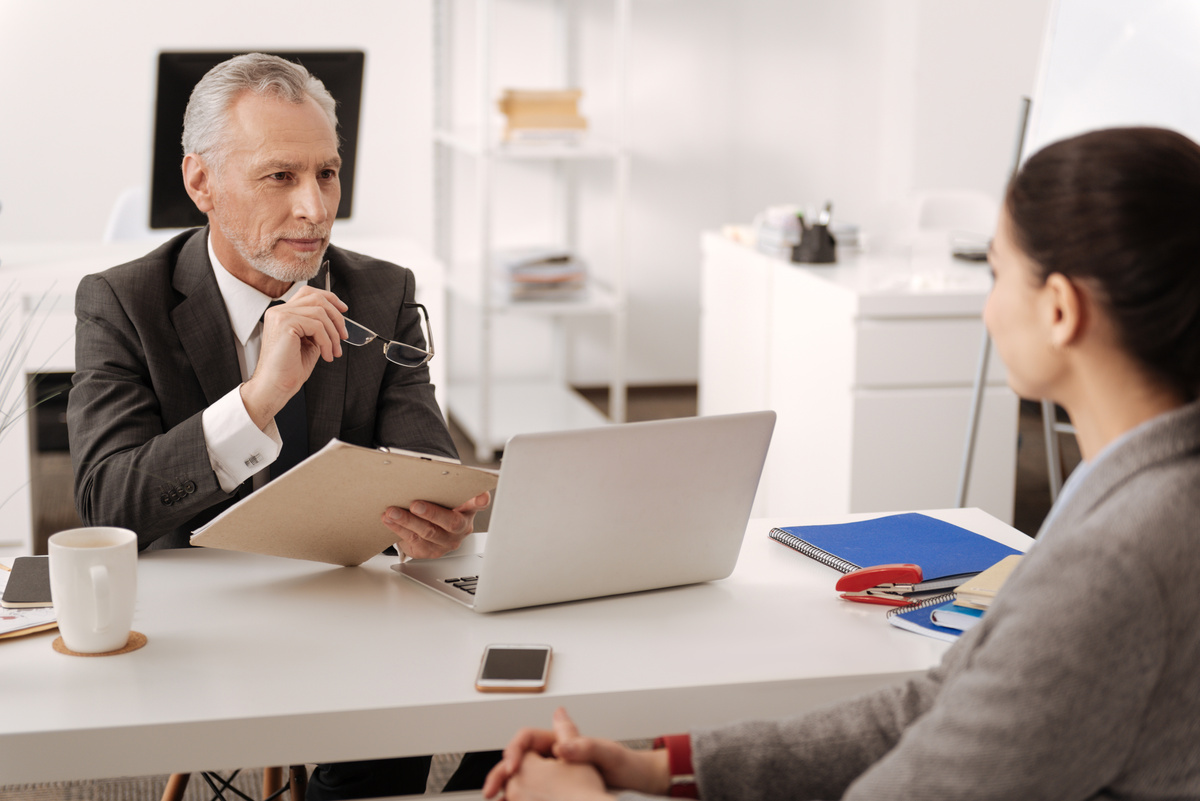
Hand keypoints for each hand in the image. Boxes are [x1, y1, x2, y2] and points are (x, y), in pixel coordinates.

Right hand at [241, 286, 348, 429]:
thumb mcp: (309, 343)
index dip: (330, 298)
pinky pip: (317, 326)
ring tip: (334, 351)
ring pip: (320, 313)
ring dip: (333, 334)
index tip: (344, 310)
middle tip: (343, 337)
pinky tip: (326, 355)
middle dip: (337, 317)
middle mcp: (279, 311)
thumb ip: (318, 328)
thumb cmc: (289, 369)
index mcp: (282, 313)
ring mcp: (280, 315)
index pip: (308, 293)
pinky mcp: (285, 323)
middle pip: (317, 299)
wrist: (275, 386)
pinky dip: (327, 342)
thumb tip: (337, 320)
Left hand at [381, 491, 489, 558]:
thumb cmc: (438, 504)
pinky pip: (414, 541)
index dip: (480, 501)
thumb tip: (421, 471)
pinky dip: (399, 529)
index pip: (479, 503)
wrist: (429, 525)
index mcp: (468, 508)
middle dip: (432, 513)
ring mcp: (447, 542)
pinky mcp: (431, 551)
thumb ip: (442, 485)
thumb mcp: (444, 494)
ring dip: (407, 521)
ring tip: (392, 511)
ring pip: (428, 533)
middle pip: (451, 522)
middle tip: (415, 504)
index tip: (480, 497)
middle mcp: (461, 527)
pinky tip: (389, 520)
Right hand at [483, 708, 669, 798]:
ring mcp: (552, 775)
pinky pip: (528, 796)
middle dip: (501, 774)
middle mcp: (553, 756)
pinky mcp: (553, 793)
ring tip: (498, 800)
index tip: (512, 765)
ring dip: (506, 790)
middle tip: (492, 790)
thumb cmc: (625, 766)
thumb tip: (563, 746)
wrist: (636, 784)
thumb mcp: (609, 755)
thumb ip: (586, 747)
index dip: (515, 750)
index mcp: (561, 740)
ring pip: (519, 780)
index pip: (527, 738)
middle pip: (517, 760)